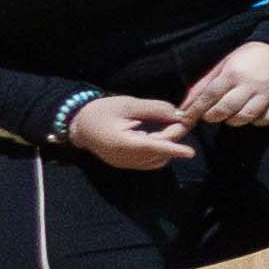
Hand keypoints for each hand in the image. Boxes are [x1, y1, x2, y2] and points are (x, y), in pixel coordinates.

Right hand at [65, 95, 196, 171]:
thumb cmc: (101, 111)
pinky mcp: (125, 164)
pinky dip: (158, 151)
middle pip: (157, 152)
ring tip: (166, 126)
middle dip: (172, 137)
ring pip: (155, 160)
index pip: (152, 147)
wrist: (79, 125)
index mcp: (122, 143)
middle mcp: (124, 158)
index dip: (172, 149)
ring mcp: (125, 163)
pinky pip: (148, 162)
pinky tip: (157, 137)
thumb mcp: (127, 104)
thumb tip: (177, 114)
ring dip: (166, 145)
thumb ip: (153, 109)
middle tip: (178, 120)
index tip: (189, 152)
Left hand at [181, 39, 268, 130]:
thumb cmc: (250, 56)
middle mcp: (251, 83)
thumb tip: (185, 105)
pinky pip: (266, 119)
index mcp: (234, 72)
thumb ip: (205, 84)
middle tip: (211, 114)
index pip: (209, 96)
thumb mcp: (225, 64)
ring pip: (245, 117)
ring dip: (233, 120)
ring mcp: (268, 92)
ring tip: (231, 114)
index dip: (195, 110)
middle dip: (213, 116)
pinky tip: (252, 114)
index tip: (186, 119)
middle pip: (226, 110)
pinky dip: (256, 120)